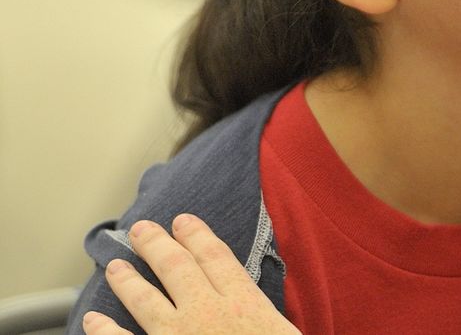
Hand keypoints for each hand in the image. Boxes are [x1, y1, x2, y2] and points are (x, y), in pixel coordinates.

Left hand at [81, 214, 299, 334]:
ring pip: (145, 300)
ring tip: (115, 265)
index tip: (183, 221)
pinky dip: (104, 331)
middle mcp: (206, 312)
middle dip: (156, 244)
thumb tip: (255, 306)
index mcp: (243, 303)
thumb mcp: (285, 332)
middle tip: (141, 229)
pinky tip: (91, 320)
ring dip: (127, 280)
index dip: (197, 236)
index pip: (216, 258)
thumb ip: (267, 316)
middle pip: (177, 268)